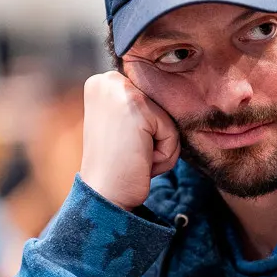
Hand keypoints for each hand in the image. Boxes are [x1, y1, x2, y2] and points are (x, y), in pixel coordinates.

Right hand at [80, 72, 180, 209]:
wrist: (104, 197)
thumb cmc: (118, 167)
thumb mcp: (125, 127)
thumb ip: (142, 108)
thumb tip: (173, 92)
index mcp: (102, 83)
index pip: (152, 99)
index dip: (147, 131)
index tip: (124, 146)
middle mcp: (107, 80)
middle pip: (162, 106)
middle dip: (155, 137)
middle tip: (130, 154)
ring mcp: (120, 90)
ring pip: (169, 118)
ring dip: (161, 146)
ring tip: (136, 158)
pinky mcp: (136, 106)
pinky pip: (172, 131)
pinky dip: (164, 153)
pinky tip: (142, 161)